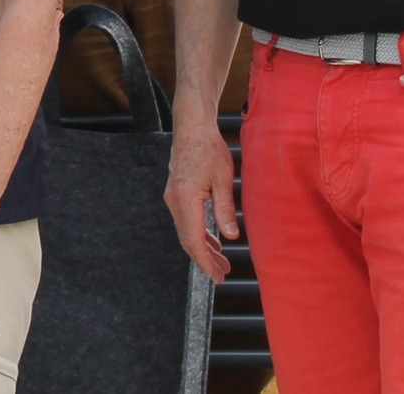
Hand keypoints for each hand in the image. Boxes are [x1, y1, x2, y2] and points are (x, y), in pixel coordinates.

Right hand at [164, 117, 235, 279]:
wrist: (192, 127)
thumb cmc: (208, 148)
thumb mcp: (223, 179)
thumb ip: (225, 209)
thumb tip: (230, 236)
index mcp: (186, 199)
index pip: (194, 240)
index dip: (206, 262)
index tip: (217, 277)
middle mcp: (174, 200)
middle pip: (187, 240)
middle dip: (204, 260)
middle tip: (222, 275)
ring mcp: (173, 196)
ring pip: (186, 231)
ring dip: (202, 248)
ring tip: (221, 262)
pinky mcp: (176, 192)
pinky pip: (186, 221)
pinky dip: (198, 234)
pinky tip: (212, 241)